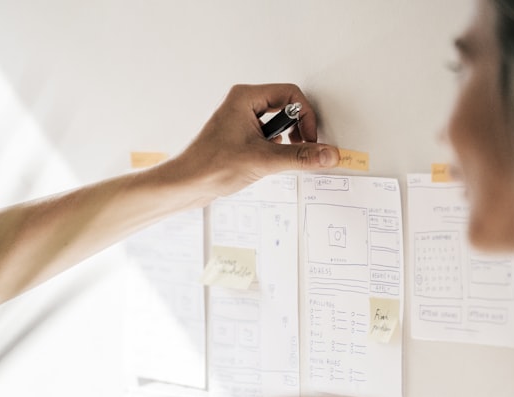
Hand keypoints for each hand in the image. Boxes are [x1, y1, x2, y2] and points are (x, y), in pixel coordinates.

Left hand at [167, 83, 339, 201]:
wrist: (185, 185)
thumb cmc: (209, 166)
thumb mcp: (262, 160)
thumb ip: (300, 157)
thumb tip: (328, 153)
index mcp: (244, 97)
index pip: (291, 94)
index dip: (306, 117)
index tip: (310, 139)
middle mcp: (241, 104)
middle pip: (286, 108)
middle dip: (296, 130)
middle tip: (299, 148)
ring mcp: (239, 121)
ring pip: (276, 125)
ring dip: (284, 142)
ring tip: (275, 158)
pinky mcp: (238, 138)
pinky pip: (266, 137)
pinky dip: (273, 150)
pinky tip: (265, 164)